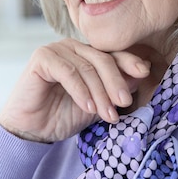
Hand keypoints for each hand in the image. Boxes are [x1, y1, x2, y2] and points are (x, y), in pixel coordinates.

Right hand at [0, 38, 149, 142]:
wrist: (33, 130)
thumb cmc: (63, 116)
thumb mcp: (97, 104)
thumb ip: (115, 89)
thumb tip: (142, 73)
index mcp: (87, 54)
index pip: (113, 54)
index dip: (129, 62)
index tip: (144, 73)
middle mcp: (72, 47)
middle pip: (102, 59)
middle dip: (116, 83)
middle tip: (125, 103)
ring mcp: (56, 49)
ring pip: (87, 67)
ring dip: (99, 92)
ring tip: (107, 114)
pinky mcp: (41, 58)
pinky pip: (67, 71)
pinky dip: (80, 90)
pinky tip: (87, 106)